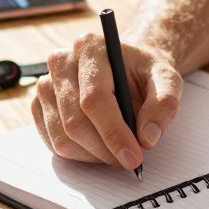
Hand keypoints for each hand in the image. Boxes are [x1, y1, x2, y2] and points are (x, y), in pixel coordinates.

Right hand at [31, 33, 181, 169]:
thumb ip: (164, 103)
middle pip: (74, 121)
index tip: (133, 157)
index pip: (94, 98)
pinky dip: (78, 154)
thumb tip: (147, 137)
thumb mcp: (168, 79)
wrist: (128, 68)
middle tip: (129, 160)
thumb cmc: (145, 72)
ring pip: (61, 137)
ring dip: (92, 156)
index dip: (114, 133)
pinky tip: (99, 148)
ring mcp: (46, 84)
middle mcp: (62, 62)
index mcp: (91, 47)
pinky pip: (52, 141)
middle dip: (104, 150)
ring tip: (117, 153)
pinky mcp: (40, 105)